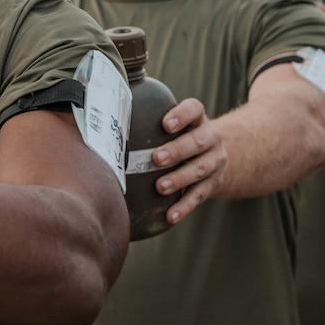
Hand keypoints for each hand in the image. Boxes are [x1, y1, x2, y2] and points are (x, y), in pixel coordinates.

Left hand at [149, 97, 226, 224]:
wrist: (210, 154)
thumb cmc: (177, 136)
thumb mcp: (170, 123)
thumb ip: (148, 118)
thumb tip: (109, 113)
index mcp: (197, 119)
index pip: (194, 109)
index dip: (182, 115)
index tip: (165, 124)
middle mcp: (210, 138)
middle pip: (197, 141)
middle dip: (177, 150)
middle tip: (156, 158)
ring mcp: (215, 161)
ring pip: (200, 170)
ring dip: (179, 179)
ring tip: (160, 187)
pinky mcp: (213, 183)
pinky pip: (199, 196)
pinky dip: (184, 207)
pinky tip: (170, 215)